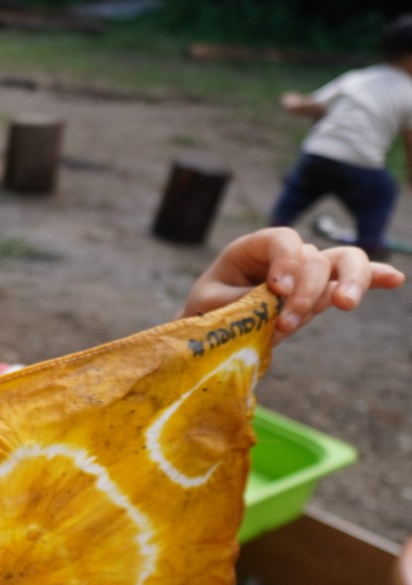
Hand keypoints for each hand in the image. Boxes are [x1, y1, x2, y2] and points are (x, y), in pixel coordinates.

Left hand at [180, 227, 403, 342]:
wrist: (210, 332)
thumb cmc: (205, 311)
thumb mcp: (211, 306)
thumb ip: (242, 301)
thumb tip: (278, 300)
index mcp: (253, 249)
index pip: (282, 240)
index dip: (286, 261)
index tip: (276, 290)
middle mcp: (286, 256)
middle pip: (314, 258)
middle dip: (306, 291)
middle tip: (287, 323)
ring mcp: (309, 272)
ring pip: (343, 262)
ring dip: (350, 282)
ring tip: (345, 305)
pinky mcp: (322, 292)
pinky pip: (353, 279)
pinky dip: (374, 278)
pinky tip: (394, 279)